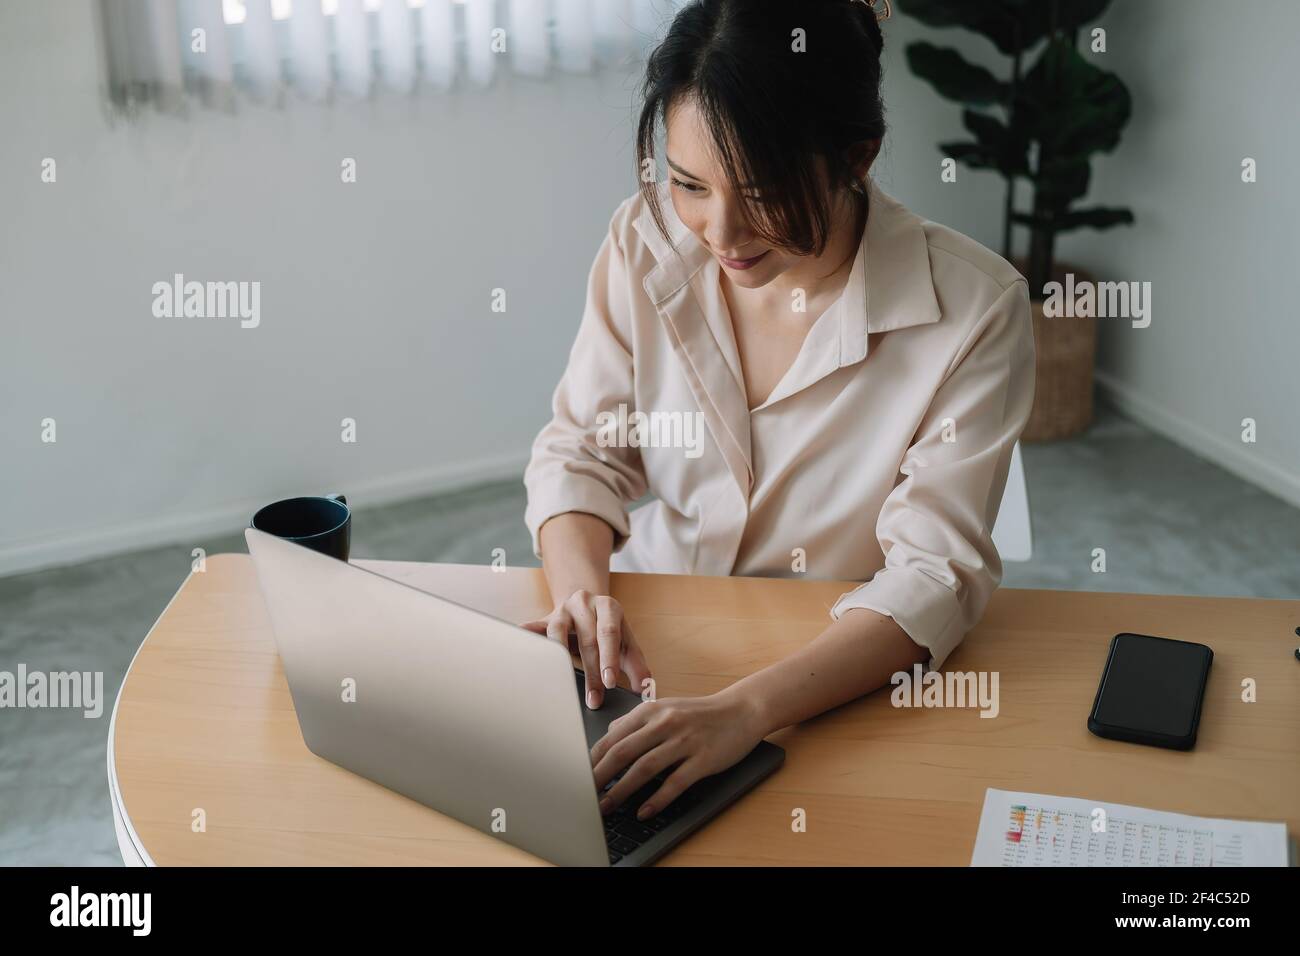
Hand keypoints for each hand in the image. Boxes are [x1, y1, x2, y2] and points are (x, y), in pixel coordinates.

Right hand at [521, 590, 651, 709]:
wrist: (586, 604)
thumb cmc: (608, 629)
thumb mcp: (626, 643)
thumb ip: (637, 665)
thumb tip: (646, 690)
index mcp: (608, 607)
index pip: (609, 633)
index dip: (610, 658)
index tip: (611, 682)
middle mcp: (585, 604)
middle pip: (587, 639)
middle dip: (591, 672)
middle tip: (594, 699)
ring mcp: (562, 610)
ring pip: (558, 632)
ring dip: (561, 660)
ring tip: (562, 681)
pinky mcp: (545, 619)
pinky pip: (535, 627)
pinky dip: (527, 633)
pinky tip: (520, 637)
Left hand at [589, 686, 766, 820]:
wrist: (742, 710)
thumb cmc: (700, 713)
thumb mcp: (665, 708)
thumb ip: (636, 721)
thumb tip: (608, 736)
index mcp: (651, 711)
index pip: (613, 737)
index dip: (592, 760)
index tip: (577, 777)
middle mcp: (665, 723)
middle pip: (623, 752)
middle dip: (599, 777)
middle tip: (583, 796)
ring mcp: (685, 741)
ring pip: (644, 768)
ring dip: (621, 790)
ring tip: (606, 806)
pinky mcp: (703, 759)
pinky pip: (675, 782)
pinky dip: (657, 799)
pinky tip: (644, 811)